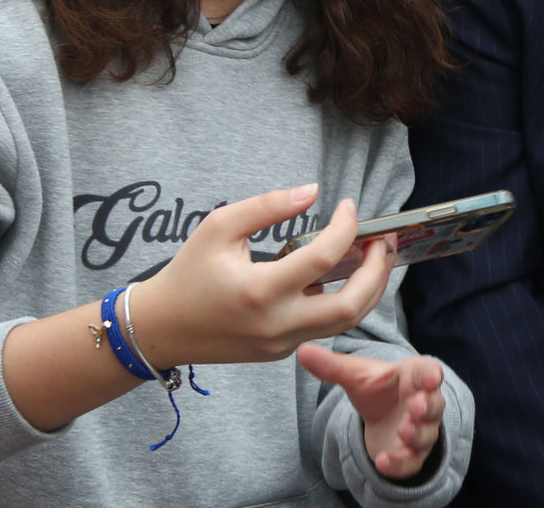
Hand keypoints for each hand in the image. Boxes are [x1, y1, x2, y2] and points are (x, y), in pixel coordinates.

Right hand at [124, 186, 396, 367]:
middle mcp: (276, 324)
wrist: (161, 329)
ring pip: (346, 323)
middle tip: (383, 240)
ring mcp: (281, 344)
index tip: (348, 206)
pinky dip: (343, 302)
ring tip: (375, 256)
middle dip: (378, 270)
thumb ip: (268, 205)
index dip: (346, 227)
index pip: (324, 258)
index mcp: (260, 291)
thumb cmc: (188, 273)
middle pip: (352, 305)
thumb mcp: (219, 226)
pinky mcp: (281, 352)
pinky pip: (324, 328)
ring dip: (369, 289)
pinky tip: (344, 275)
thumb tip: (313, 191)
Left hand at [298, 345, 445, 480]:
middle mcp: (424, 404)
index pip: (427, 372)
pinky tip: (382, 461)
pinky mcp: (411, 456)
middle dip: (427, 406)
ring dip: (416, 433)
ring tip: (402, 430)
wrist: (381, 419)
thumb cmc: (376, 389)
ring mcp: (421, 431)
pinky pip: (411, 463)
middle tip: (416, 406)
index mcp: (413, 377)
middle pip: (434, 405)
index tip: (432, 376)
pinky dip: (399, 464)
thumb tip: (302, 350)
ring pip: (425, 435)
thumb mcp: (355, 377)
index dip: (431, 374)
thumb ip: (332, 366)